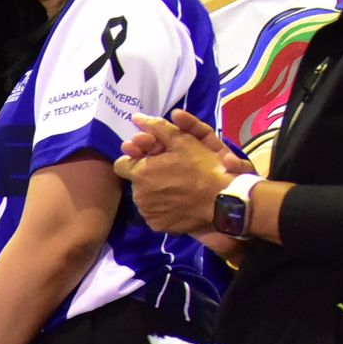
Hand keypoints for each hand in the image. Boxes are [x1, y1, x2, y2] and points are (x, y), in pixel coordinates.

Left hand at [113, 110, 247, 235]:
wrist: (221, 200)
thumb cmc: (202, 167)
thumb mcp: (182, 141)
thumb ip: (157, 128)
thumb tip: (136, 118)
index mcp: (140, 172)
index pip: (121, 164)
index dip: (137, 160)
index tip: (152, 159)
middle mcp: (138, 194)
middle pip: (135, 181)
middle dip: (147, 175)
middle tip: (170, 172)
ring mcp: (147, 212)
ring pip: (143, 198)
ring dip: (154, 191)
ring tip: (176, 187)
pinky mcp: (157, 226)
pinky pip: (154, 214)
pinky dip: (162, 208)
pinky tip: (178, 202)